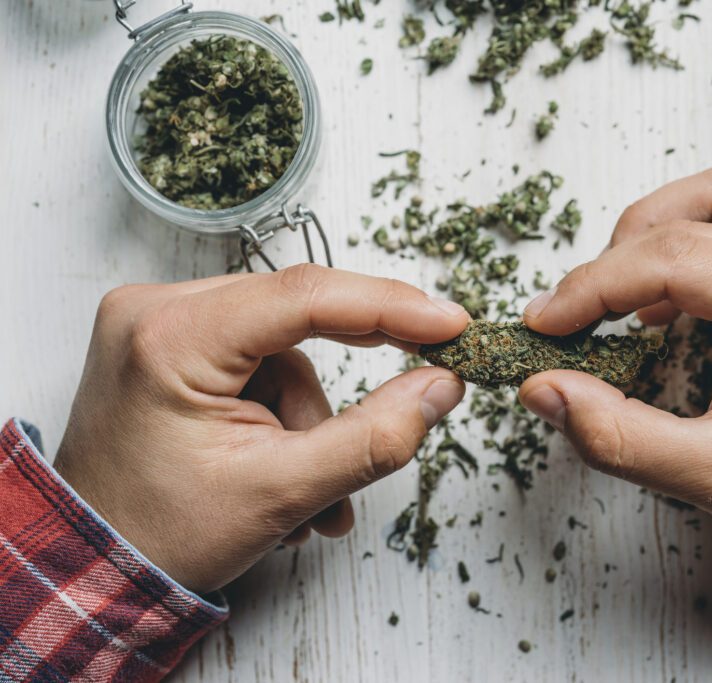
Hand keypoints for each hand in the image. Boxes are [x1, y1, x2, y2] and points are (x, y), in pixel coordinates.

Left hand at [55, 265, 468, 593]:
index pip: (305, 296)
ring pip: (283, 348)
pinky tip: (278, 465)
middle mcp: (156, 310)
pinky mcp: (170, 341)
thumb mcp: (281, 493)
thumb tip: (441, 386)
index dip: (390, 306)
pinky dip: (282, 412)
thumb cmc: (164, 534)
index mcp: (171, 338)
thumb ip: (373, 438)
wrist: (96, 563)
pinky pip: (257, 360)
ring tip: (301, 495)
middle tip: (418, 391)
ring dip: (308, 418)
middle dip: (337, 391)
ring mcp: (158, 322)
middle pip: (296, 319)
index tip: (451, 322)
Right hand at [518, 166, 711, 598]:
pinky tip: (655, 312)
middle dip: (614, 261)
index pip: (673, 257)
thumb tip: (542, 389)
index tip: (542, 325)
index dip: (592, 286)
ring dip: (653, 237)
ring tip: (610, 301)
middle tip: (568, 319)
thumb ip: (618, 435)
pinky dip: (683, 255)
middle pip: (692, 214)